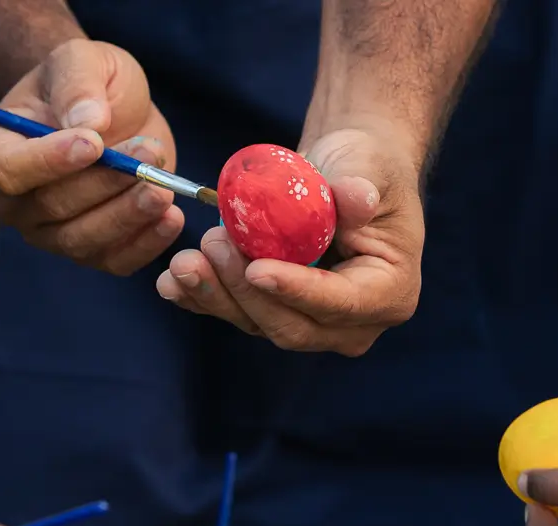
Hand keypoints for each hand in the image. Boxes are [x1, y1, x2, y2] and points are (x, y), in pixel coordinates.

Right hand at [0, 39, 184, 274]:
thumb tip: (88, 122)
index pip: (10, 168)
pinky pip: (113, 259)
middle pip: (52, 207)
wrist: (112, 107)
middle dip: (105, 183)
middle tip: (149, 154)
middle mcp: (16, 200)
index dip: (51, 160)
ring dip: (127, 214)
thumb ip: (77, 85)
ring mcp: (51, 231)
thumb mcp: (80, 60)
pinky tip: (171, 218)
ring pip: (82, 239)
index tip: (95, 142)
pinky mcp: (91, 248)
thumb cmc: (85, 82)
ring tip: (164, 187)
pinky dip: (145, 244)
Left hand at [155, 127, 423, 355]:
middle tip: (212, 244)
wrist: (344, 172)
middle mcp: (350, 324)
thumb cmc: (365, 166)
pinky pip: (234, 312)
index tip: (256, 268)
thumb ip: (360, 187)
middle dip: (246, 293)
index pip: (338, 303)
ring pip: (256, 323)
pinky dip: (201, 298)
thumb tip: (357, 198)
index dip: (296, 289)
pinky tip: (169, 283)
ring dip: (216, 294)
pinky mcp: (272, 313)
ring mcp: (309, 324)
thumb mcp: (369, 167)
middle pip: (291, 327)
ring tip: (184, 259)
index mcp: (388, 294)